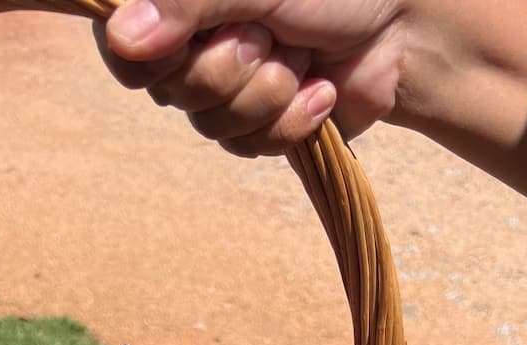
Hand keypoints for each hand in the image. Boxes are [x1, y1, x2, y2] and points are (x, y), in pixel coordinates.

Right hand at [97, 0, 408, 154]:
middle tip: (269, 34)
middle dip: (231, 68)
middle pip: (170, 91)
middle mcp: (192, 42)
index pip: (122, 47)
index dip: (152, 58)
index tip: (191, 41)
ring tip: (301, 56)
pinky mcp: (257, 126)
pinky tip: (318, 89)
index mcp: (180, 3)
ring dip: (267, 93)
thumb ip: (187, 3)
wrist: (407, 26)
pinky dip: (290, 120)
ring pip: (211, 125)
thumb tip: (120, 35)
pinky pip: (249, 147)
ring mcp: (224, 88)